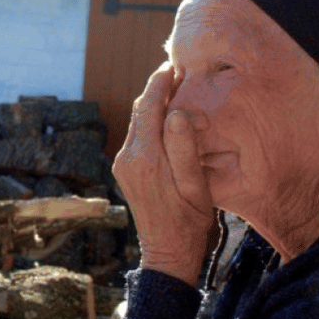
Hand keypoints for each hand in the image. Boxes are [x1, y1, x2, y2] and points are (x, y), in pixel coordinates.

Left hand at [113, 62, 214, 285]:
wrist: (167, 253)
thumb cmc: (189, 222)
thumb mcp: (195, 186)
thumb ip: (184, 148)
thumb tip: (175, 113)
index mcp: (146, 158)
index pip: (149, 107)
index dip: (161, 83)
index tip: (174, 65)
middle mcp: (128, 157)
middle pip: (140, 110)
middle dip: (158, 90)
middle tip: (180, 73)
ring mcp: (123, 164)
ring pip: (138, 122)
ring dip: (155, 105)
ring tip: (178, 91)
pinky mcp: (126, 170)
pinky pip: (137, 136)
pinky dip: (151, 121)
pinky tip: (169, 119)